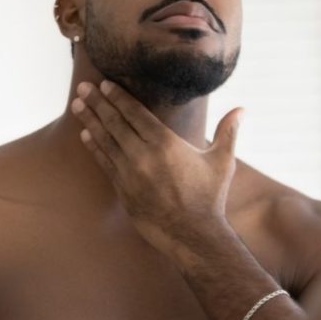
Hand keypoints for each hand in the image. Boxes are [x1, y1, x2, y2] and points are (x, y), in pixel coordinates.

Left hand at [70, 80, 242, 257]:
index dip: (119, 97)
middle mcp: (143, 155)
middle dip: (98, 103)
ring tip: (77, 106)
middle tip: (83, 88)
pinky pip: (104, 163)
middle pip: (115, 122)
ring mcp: (129, 173)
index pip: (136, 113)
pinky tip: (85, 135)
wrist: (192, 234)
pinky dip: (94, 147)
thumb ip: (229, 132)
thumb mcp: (222, 162)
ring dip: (90, 121)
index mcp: (166, 144)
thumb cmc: (210, 197)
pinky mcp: (123, 190)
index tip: (105, 85)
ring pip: (105, 141)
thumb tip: (242, 109)